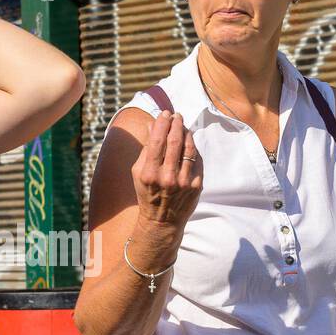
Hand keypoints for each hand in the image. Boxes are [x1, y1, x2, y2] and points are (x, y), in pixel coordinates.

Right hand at [133, 111, 201, 231]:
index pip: (157, 141)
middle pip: (174, 141)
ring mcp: (183, 182)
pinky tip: (189, 142)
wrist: (162, 221)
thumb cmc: (147, 193)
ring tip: (183, 126)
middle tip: (177, 115)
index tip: (165, 113)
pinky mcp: (196, 185)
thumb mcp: (138, 172)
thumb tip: (152, 124)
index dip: (162, 123)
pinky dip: (192, 148)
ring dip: (186, 133)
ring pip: (188, 148)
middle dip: (176, 124)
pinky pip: (196, 160)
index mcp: (149, 173)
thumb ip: (146, 148)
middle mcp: (166, 177)